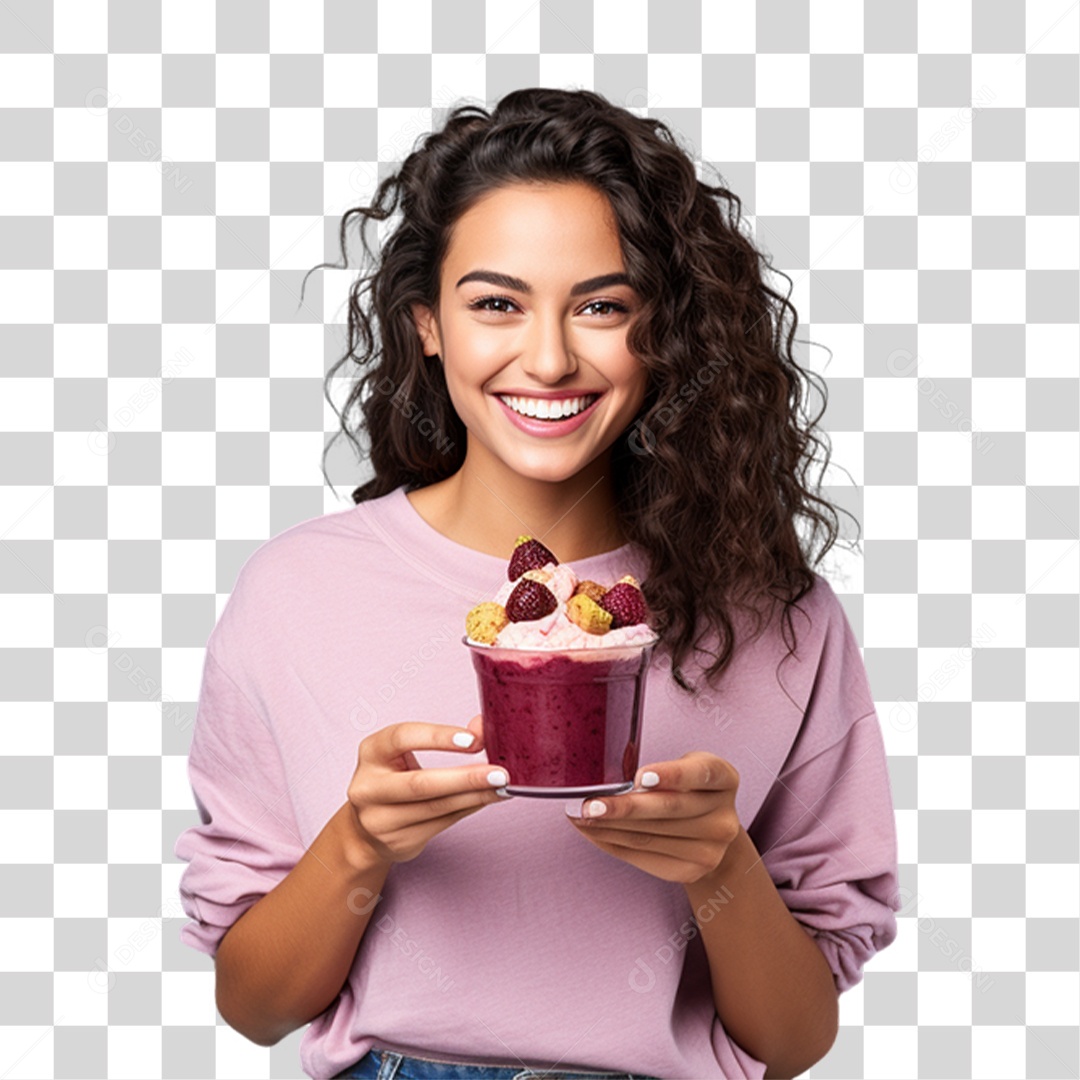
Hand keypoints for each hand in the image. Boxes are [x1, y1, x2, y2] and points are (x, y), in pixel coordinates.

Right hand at [345, 714, 511, 867]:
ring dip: (475, 796)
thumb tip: (483, 727)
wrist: (367, 827)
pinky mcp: (399, 842)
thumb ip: (444, 738)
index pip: (403, 738)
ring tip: (503, 786)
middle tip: (499, 773)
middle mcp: (369, 788)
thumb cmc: (394, 777)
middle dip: (465, 778)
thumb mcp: (406, 750)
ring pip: (437, 807)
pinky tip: (488, 798)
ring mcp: (381, 820)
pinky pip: (444, 823)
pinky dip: (470, 808)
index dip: (438, 738)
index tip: (473, 740)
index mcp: (371, 753)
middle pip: (421, 784)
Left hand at [565, 751, 740, 884]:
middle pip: (668, 810)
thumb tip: (608, 780)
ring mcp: (711, 850)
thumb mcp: (686, 767)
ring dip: (607, 826)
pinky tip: (592, 832)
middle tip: (588, 804)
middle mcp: (723, 818)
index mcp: (724, 778)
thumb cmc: (689, 789)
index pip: (699, 773)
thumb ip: (663, 770)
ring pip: (648, 836)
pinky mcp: (690, 871)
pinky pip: (641, 856)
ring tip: (579, 816)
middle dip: (623, 807)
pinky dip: (611, 843)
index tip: (639, 777)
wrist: (711, 834)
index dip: (670, 775)